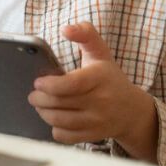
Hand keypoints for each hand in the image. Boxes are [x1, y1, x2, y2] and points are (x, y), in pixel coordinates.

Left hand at [28, 22, 157, 160]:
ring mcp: (98, 121)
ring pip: (59, 120)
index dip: (49, 84)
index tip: (38, 82)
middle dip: (39, 98)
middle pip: (60, 103)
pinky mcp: (93, 136)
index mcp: (100, 78)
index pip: (71, 84)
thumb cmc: (109, 77)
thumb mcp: (100, 52)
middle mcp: (101, 101)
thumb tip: (66, 29)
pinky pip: (65, 136)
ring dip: (43, 112)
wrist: (132, 110)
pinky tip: (54, 118)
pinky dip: (54, 128)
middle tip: (34, 93)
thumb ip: (85, 34)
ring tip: (40, 103)